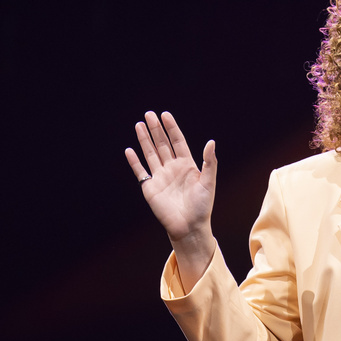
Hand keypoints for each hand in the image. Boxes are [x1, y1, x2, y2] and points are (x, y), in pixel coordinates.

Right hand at [125, 111, 216, 266]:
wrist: (189, 226)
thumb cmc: (202, 206)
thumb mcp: (209, 182)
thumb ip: (209, 162)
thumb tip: (211, 142)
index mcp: (187, 165)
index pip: (178, 142)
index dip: (172, 128)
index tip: (165, 115)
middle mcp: (172, 168)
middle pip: (162, 144)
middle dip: (156, 129)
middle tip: (149, 114)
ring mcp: (160, 177)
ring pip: (151, 154)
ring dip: (144, 140)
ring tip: (139, 124)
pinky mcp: (150, 188)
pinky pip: (141, 171)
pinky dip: (135, 161)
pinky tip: (130, 150)